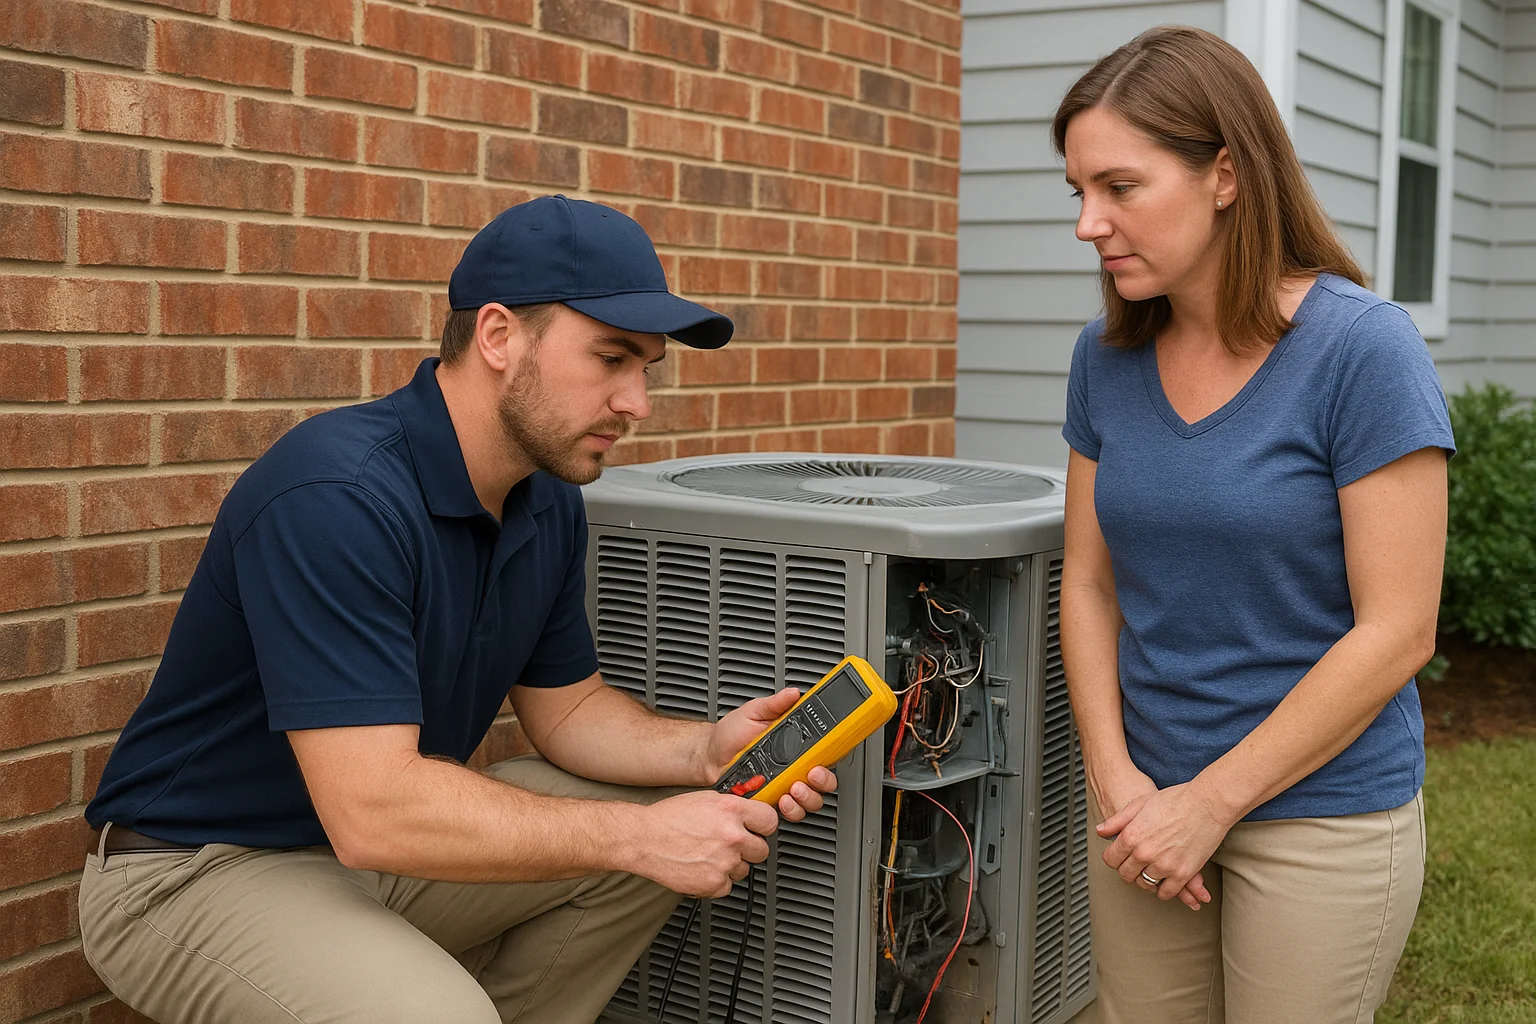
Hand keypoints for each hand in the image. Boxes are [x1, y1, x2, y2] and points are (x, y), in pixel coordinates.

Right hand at [634, 790, 779, 897]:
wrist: (643, 839)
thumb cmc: (669, 818)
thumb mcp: (705, 799)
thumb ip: (732, 807)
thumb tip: (750, 814)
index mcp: (731, 810)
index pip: (770, 821)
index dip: (763, 826)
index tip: (759, 829)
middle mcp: (731, 836)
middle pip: (762, 850)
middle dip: (749, 848)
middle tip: (732, 845)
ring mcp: (724, 862)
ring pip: (744, 870)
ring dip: (731, 865)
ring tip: (710, 855)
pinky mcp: (713, 884)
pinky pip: (727, 887)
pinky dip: (716, 881)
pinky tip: (702, 867)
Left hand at [705, 688, 838, 821]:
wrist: (709, 754)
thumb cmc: (731, 733)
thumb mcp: (754, 712)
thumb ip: (774, 704)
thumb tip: (793, 693)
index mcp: (796, 744)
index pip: (825, 752)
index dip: (833, 757)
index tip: (825, 758)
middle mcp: (794, 766)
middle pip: (825, 781)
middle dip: (823, 781)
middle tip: (811, 775)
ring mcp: (784, 785)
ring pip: (811, 800)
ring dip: (808, 797)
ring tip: (794, 789)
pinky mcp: (771, 800)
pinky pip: (789, 811)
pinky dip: (790, 809)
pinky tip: (781, 800)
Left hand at [1098, 780, 1230, 907]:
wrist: (1208, 804)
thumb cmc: (1175, 799)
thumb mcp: (1139, 803)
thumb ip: (1117, 821)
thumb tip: (1100, 831)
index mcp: (1131, 836)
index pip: (1111, 859)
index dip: (1114, 858)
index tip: (1120, 856)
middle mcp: (1144, 853)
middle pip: (1126, 874)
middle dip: (1128, 870)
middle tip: (1136, 865)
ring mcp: (1163, 865)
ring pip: (1145, 884)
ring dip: (1146, 879)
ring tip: (1151, 870)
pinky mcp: (1183, 873)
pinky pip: (1167, 892)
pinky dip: (1164, 890)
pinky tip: (1165, 881)